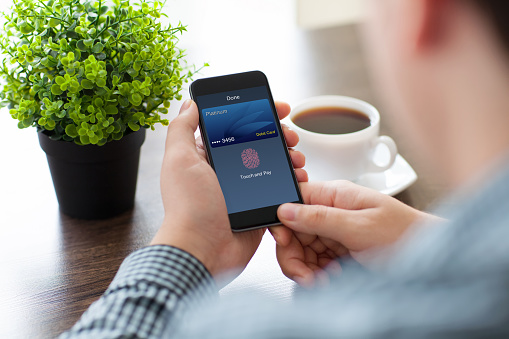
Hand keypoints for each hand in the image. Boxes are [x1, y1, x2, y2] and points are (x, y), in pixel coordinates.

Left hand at [151, 99, 306, 277]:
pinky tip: (298, 180)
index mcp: (208, 156)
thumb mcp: (179, 160)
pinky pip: (279, 191)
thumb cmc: (189, 207)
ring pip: (274, 166)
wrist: (203, 250)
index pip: (236, 126)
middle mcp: (227, 171)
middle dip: (281, 136)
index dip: (258, 115)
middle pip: (260, 144)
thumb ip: (182, 128)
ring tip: (297, 160)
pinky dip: (291, 185)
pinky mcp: (258, 207)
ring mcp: (244, 190)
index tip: (277, 108)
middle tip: (291, 137)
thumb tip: (190, 103)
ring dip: (290, 159)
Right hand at [270, 180, 439, 285]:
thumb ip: (320, 217)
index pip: (292, 200)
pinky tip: (330, 279)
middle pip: (293, 231)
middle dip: (294, 255)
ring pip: (302, 250)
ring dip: (306, 269)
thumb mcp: (360, 227)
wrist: (432, 259)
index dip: (282, 221)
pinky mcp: (339, 250)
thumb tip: (285, 209)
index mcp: (335, 195)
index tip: (285, 243)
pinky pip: (315, 262)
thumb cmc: (406, 235)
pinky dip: (317, 275)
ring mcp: (335, 232)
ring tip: (323, 281)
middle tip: (305, 275)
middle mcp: (331, 211)